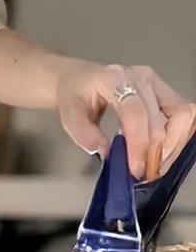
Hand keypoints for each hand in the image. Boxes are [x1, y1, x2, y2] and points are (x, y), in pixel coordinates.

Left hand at [56, 61, 195, 178]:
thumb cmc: (74, 95)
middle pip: (163, 116)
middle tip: (145, 173)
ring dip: (174, 144)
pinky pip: (182, 114)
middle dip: (157, 150)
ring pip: (182, 113)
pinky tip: (164, 152)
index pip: (135, 113)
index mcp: (115, 80)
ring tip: (156, 166)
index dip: (139, 144)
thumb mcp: (69, 115)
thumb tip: (106, 153)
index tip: (136, 169)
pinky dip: (179, 136)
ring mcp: (156, 82)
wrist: (80, 79)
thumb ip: (84, 135)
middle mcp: (141, 78)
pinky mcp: (164, 91)